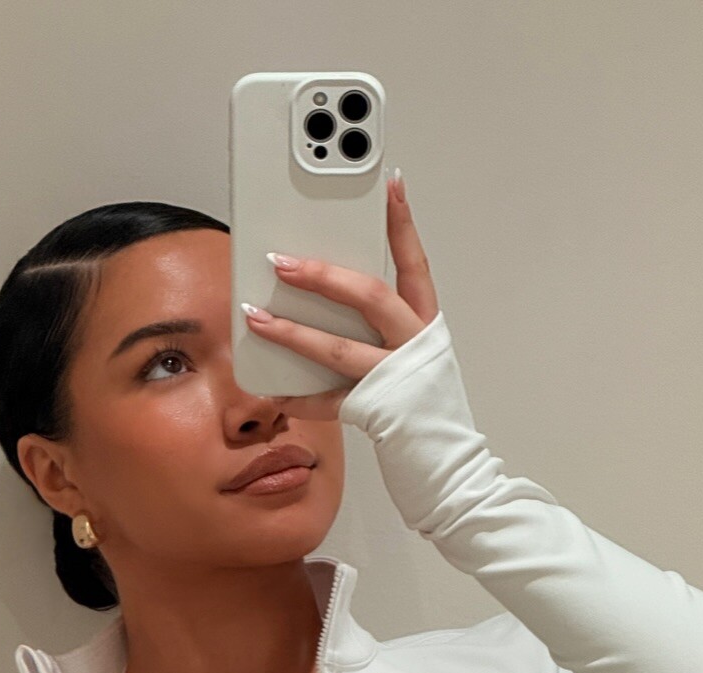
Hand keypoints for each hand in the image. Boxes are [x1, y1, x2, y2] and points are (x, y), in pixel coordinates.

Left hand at [242, 170, 439, 419]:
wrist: (446, 460)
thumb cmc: (422, 400)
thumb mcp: (412, 350)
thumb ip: (380, 320)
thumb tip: (326, 287)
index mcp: (424, 323)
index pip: (414, 262)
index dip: (402, 222)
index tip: (389, 183)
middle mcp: (412, 345)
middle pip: (370, 297)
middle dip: (323, 275)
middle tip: (281, 261)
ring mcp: (394, 378)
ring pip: (340, 348)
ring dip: (293, 331)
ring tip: (256, 316)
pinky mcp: (376, 412)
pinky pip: (329, 402)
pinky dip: (299, 398)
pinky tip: (273, 390)